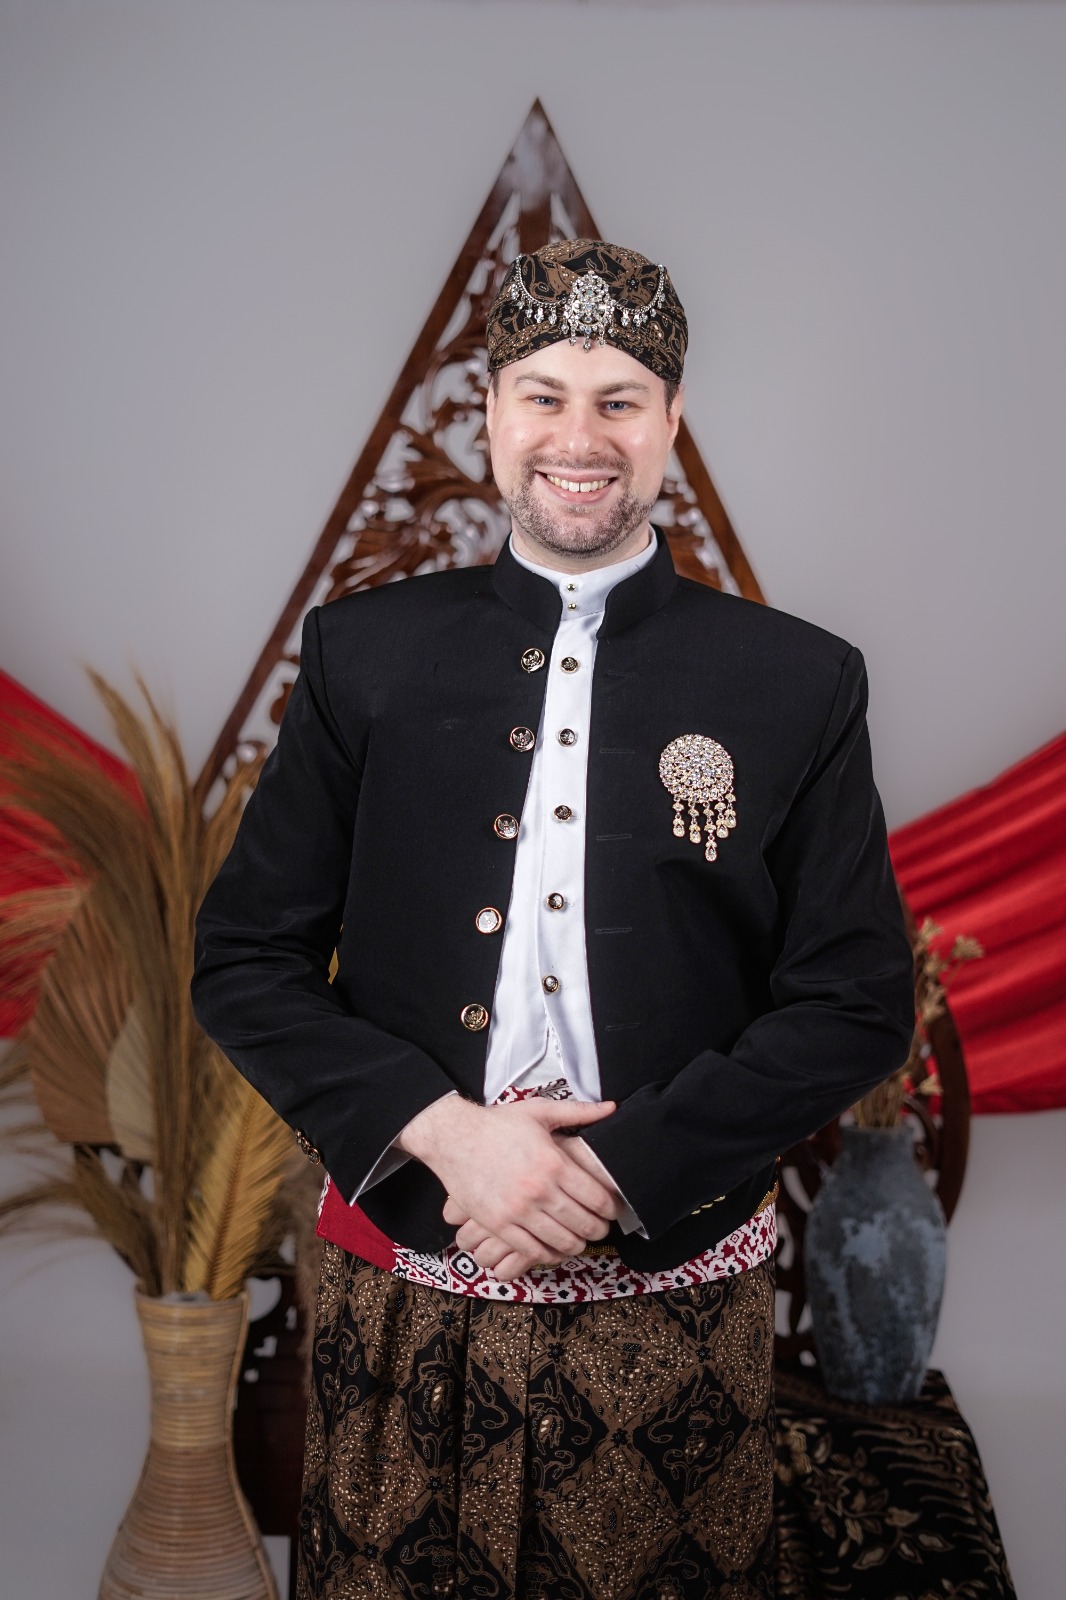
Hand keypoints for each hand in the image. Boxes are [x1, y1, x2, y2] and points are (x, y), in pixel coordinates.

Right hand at [442, 1129, 627, 1279]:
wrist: (453, 1138)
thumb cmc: (497, 1124)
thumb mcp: (539, 1112)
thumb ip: (578, 1112)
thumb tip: (612, 1108)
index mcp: (553, 1163)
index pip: (597, 1198)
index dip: (611, 1209)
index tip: (612, 1210)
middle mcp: (539, 1190)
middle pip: (584, 1224)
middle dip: (598, 1230)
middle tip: (600, 1228)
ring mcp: (518, 1211)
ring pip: (561, 1242)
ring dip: (576, 1245)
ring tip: (579, 1240)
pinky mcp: (498, 1225)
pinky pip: (531, 1251)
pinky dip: (548, 1255)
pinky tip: (553, 1249)